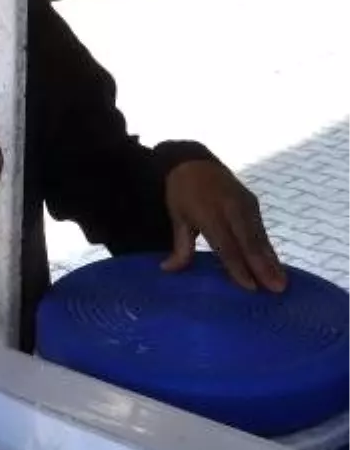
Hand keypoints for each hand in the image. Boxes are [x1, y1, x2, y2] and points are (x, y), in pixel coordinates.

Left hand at [162, 160, 286, 292]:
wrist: (192, 160)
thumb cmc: (182, 192)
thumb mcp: (177, 216)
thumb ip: (180, 245)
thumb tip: (168, 270)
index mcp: (209, 212)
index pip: (226, 245)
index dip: (238, 266)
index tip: (250, 287)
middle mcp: (231, 208)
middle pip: (249, 242)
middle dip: (263, 266)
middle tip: (277, 289)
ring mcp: (245, 204)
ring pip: (260, 236)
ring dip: (272, 260)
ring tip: (282, 282)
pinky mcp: (253, 203)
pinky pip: (262, 229)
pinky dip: (269, 248)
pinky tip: (276, 265)